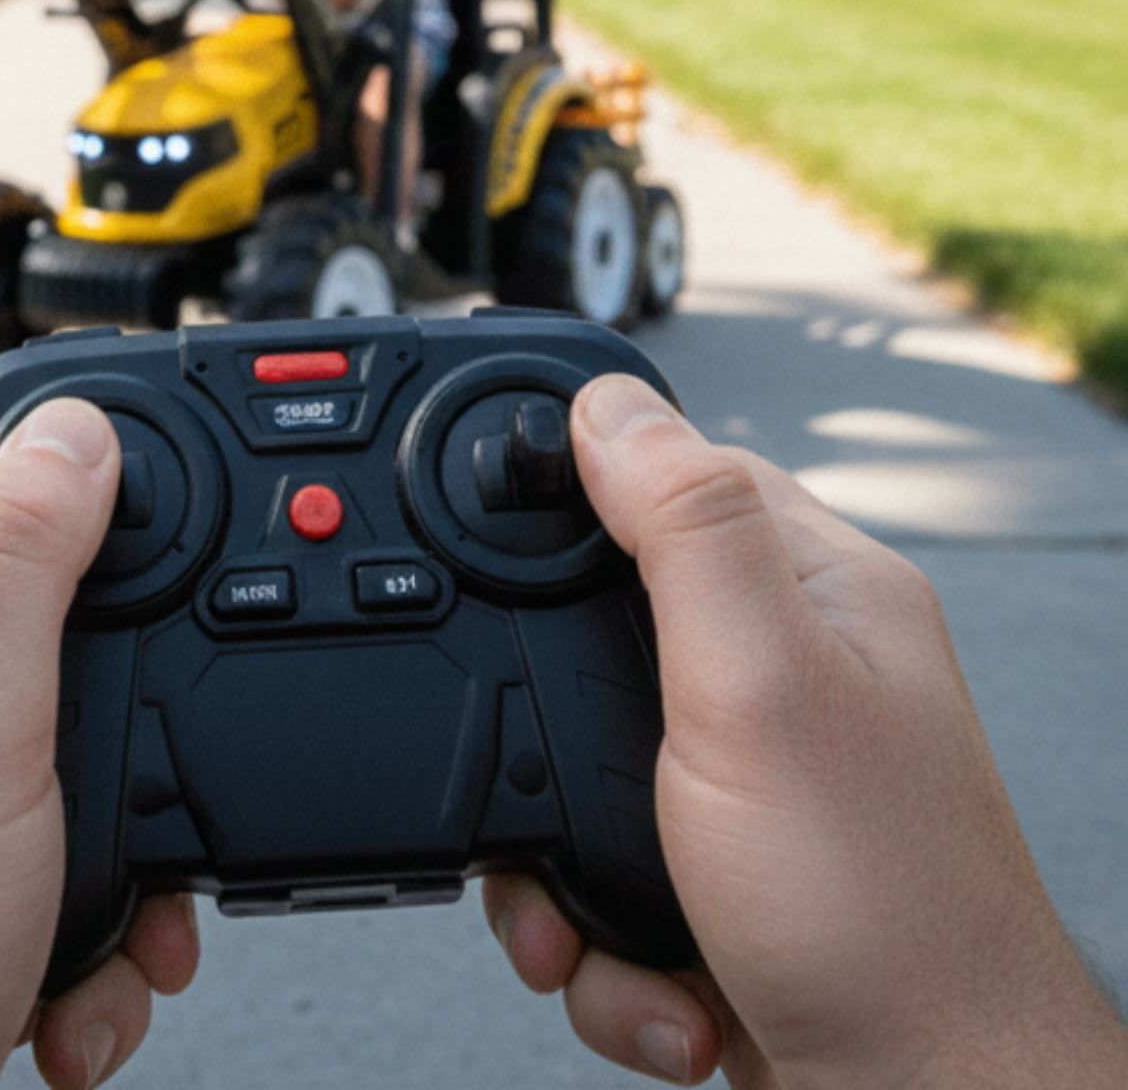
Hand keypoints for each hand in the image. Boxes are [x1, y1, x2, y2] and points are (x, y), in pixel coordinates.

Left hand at [0, 399, 198, 1089]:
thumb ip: (18, 560)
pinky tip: (72, 994)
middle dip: (106, 722)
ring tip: (121, 926)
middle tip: (137, 771)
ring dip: (105, 857)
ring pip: (34, 779)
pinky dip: (73, 939)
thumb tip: (67, 432)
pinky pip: (20, 879)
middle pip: (6, 642)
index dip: (23, 485)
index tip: (111, 508)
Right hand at [482, 374, 1127, 1087]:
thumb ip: (684, 533)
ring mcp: (758, 780)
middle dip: (542, 735)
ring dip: (557, 867)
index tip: (498, 544)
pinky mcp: (722, 873)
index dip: (573, 496)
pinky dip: (604, 942)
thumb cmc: (885, 911)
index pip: (673, 474)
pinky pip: (604, 868)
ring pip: (580, 764)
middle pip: (596, 628)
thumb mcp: (759, 684)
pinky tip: (659, 980)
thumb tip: (610, 405)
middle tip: (548, 784)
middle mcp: (793, 673)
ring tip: (588, 921)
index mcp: (819, 591)